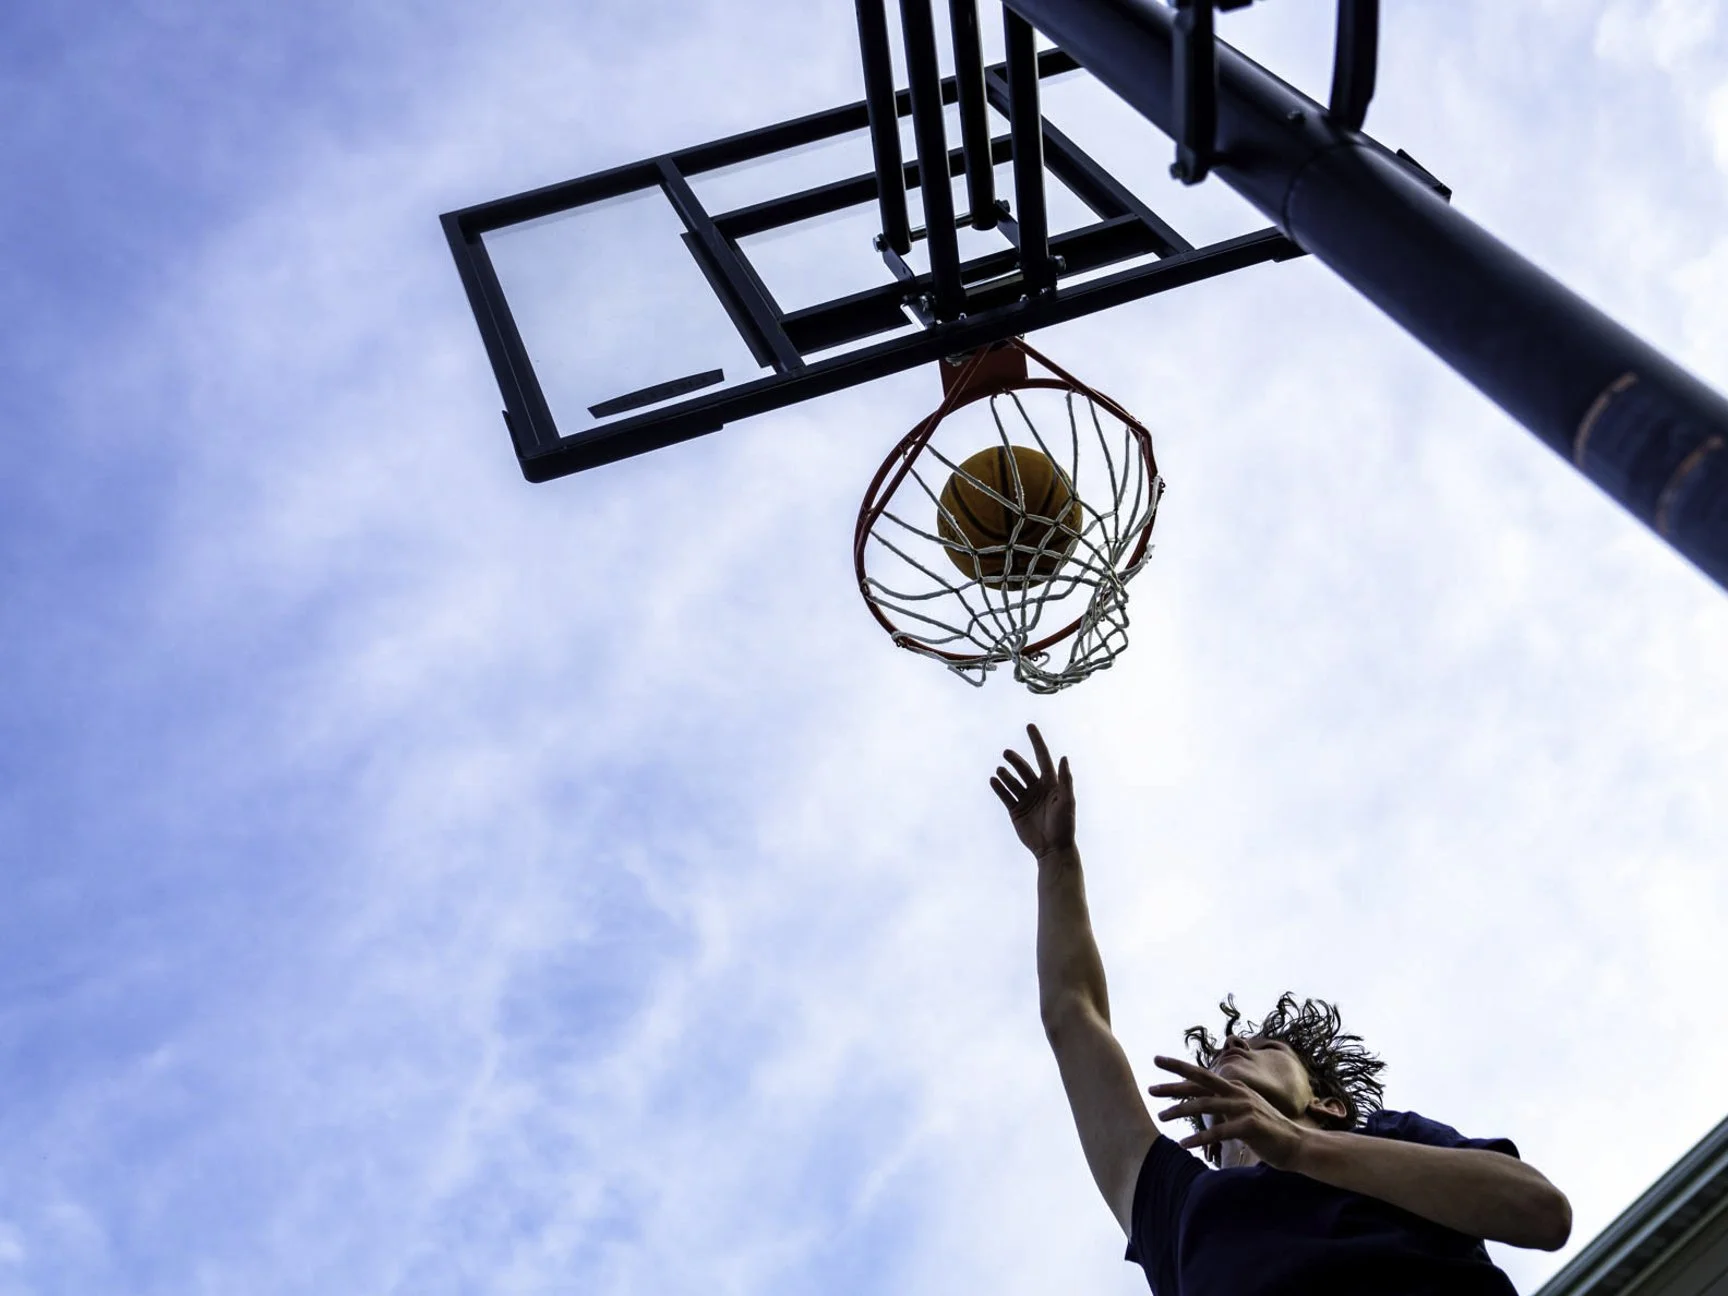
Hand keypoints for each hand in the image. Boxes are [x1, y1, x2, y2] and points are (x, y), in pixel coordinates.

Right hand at [990, 724, 1075, 860]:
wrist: (1052, 849)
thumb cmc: (1064, 825)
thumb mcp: (1067, 801)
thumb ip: (1065, 780)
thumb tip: (1063, 757)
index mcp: (1052, 783)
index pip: (1043, 757)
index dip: (1037, 741)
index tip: (1029, 726)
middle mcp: (1037, 789)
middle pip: (1024, 768)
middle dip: (1015, 760)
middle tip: (1006, 753)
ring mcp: (1025, 799)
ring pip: (1012, 781)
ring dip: (1006, 774)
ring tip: (1000, 770)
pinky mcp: (1015, 811)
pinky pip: (1005, 795)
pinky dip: (998, 787)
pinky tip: (993, 780)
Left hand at [1148, 1055, 1308, 1168]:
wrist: (1297, 1145)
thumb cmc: (1267, 1130)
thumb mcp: (1244, 1110)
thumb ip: (1225, 1104)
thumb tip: (1204, 1102)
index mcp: (1235, 1087)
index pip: (1202, 1074)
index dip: (1179, 1067)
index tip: (1157, 1060)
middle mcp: (1238, 1093)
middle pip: (1200, 1082)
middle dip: (1174, 1084)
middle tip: (1150, 1088)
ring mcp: (1245, 1108)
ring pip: (1206, 1105)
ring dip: (1181, 1111)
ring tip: (1162, 1117)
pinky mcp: (1250, 1126)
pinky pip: (1219, 1131)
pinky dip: (1200, 1137)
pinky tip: (1184, 1143)